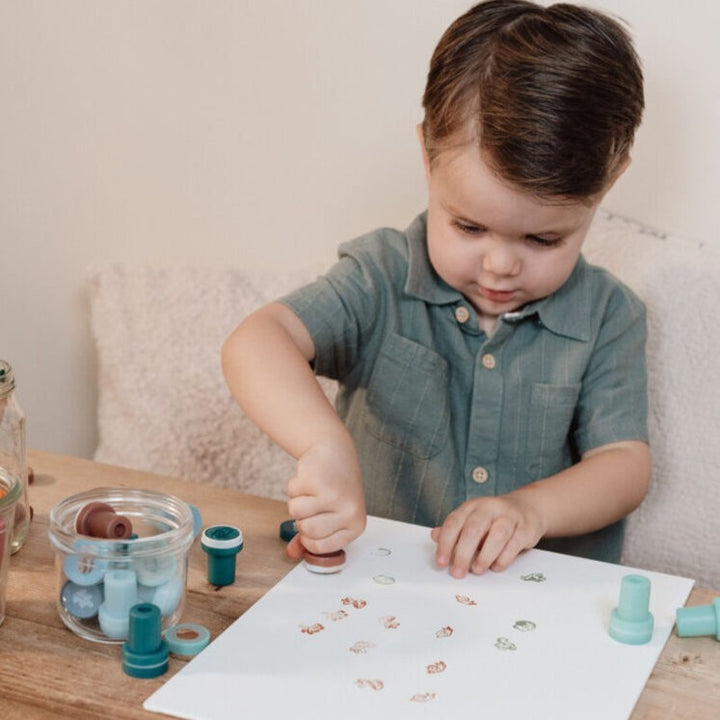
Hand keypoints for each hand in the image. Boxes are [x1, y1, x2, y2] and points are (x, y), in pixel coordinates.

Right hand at [285, 438, 365, 559]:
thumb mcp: (332, 515)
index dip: (309, 538)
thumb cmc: (335, 488)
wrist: (336, 453)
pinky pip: (292, 493)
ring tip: (312, 490)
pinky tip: (309, 479)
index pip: (321, 547)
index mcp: (355, 525)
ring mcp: (333, 495)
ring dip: (297, 500)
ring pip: (296, 512)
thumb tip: (292, 554)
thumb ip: (312, 537)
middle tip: (313, 503)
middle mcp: (348, 512)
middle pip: (307, 530)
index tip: (312, 523)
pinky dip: (295, 486)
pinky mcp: (317, 480)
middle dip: (302, 518)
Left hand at [431, 493, 545, 577]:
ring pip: (497, 535)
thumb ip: (454, 530)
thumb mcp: (472, 521)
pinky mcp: (526, 527)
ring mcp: (509, 516)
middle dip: (463, 553)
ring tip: (477, 570)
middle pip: (474, 529)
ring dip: (485, 556)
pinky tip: (496, 567)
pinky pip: (514, 543)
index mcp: (472, 506)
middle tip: (457, 572)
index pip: (454, 522)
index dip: (445, 543)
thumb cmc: (493, 520)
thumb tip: (434, 536)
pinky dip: (503, 558)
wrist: (527, 508)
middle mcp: (489, 507)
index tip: (440, 563)